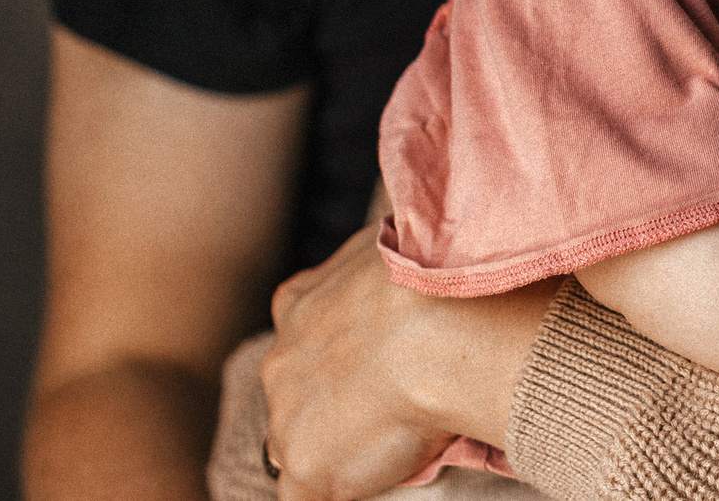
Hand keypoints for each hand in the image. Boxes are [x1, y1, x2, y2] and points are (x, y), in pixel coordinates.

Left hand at [260, 222, 556, 500]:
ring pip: (297, 443)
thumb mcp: (389, 243)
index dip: (337, 356)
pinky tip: (373, 476)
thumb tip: (390, 248)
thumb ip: (373, 261)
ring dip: (336, 446)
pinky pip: (303, 493)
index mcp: (297, 305)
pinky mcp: (305, 468)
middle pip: (295, 394)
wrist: (438, 333)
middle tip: (392, 401)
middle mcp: (280, 361)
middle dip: (333, 401)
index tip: (373, 362)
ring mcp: (286, 418)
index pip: (301, 339)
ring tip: (395, 439)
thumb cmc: (430, 280)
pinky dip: (333, 488)